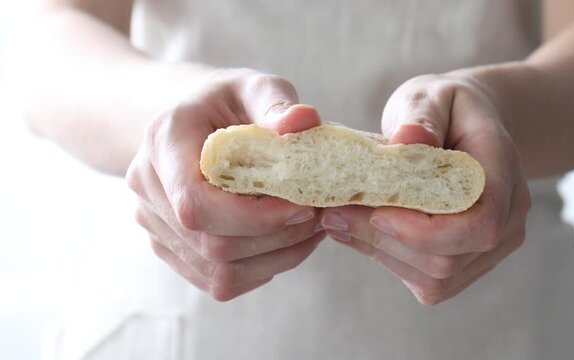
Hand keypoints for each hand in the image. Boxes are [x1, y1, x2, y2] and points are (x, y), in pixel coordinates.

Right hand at [126, 69, 325, 300]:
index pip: (196, 203)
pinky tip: (286, 242)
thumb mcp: (253, 86)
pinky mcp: (170, 246)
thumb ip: (276, 102)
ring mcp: (154, 222)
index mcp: (164, 141)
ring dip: (277, 258)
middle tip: (318, 218)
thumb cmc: (225, 101)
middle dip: (277, 239)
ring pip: (219, 272)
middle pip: (211, 245)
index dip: (255, 217)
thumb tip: (305, 120)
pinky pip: (218, 280)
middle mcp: (148, 186)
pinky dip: (262, 268)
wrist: (190, 120)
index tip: (303, 205)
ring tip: (310, 230)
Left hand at [319, 72, 530, 304]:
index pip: (479, 223)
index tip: (377, 211)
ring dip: (380, 252)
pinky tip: (360, 231)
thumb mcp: (432, 95)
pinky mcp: (469, 260)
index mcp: (503, 170)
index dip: (426, 231)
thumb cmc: (447, 107)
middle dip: (385, 241)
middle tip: (333, 213)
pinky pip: (430, 281)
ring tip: (339, 219)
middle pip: (449, 258)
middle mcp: (509, 215)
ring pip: (436, 278)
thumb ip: (422, 115)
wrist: (467, 125)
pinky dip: (389, 259)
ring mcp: (493, 244)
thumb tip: (408, 139)